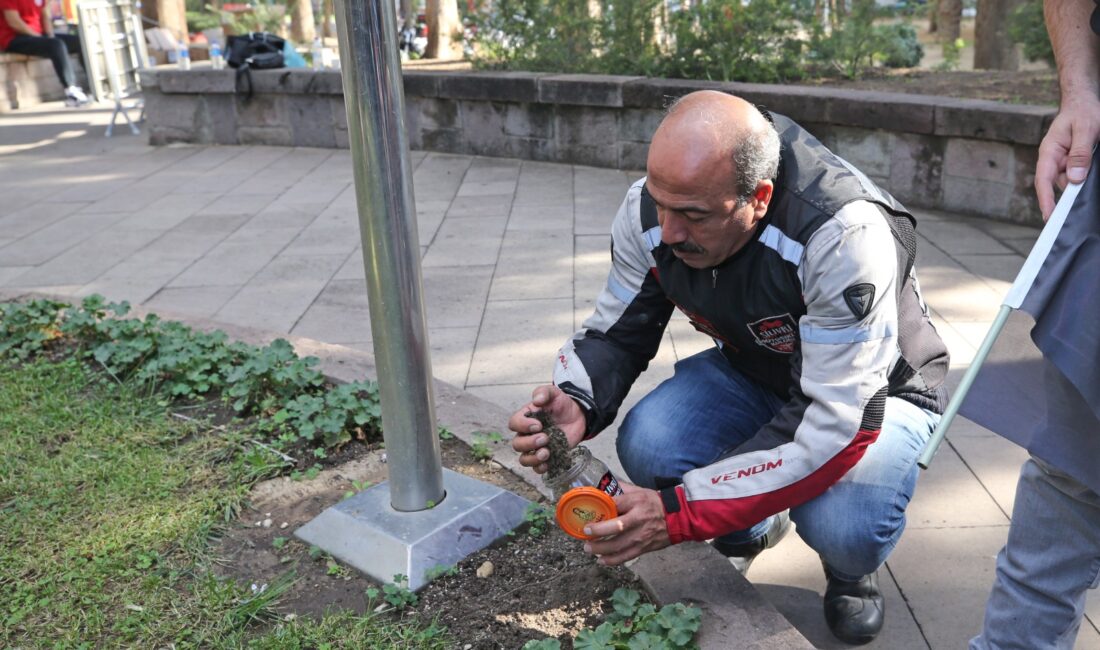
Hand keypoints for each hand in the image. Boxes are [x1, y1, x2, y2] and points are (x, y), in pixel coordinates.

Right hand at [508, 384, 585, 473]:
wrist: (578, 415)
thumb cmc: (561, 404)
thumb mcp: (554, 393)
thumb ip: (543, 393)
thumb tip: (537, 400)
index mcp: (526, 418)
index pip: (514, 423)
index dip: (523, 426)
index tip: (538, 424)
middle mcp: (527, 434)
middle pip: (517, 444)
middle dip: (529, 443)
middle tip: (545, 438)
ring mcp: (536, 448)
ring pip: (524, 459)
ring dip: (533, 458)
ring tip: (547, 453)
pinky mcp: (547, 457)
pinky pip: (537, 468)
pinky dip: (540, 468)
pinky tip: (548, 463)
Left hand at [581, 483, 671, 565]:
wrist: (677, 517)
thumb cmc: (655, 503)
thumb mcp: (640, 491)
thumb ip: (621, 489)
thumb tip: (602, 487)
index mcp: (637, 502)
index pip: (617, 504)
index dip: (602, 508)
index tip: (590, 512)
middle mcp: (638, 519)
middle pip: (616, 527)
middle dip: (598, 531)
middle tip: (585, 532)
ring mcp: (641, 535)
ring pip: (618, 545)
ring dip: (600, 548)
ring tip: (588, 548)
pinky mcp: (644, 548)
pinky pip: (625, 557)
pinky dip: (612, 560)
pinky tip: (601, 560)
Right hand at [1035, 94, 1099, 219]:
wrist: (1084, 101)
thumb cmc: (1083, 112)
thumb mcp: (1086, 130)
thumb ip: (1080, 154)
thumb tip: (1075, 179)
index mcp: (1049, 151)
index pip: (1043, 180)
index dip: (1046, 200)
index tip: (1049, 217)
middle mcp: (1053, 159)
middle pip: (1060, 183)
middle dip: (1072, 192)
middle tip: (1082, 203)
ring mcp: (1063, 161)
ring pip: (1072, 180)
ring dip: (1084, 180)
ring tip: (1092, 158)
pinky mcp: (1073, 162)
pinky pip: (1079, 174)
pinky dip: (1087, 175)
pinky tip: (1093, 166)